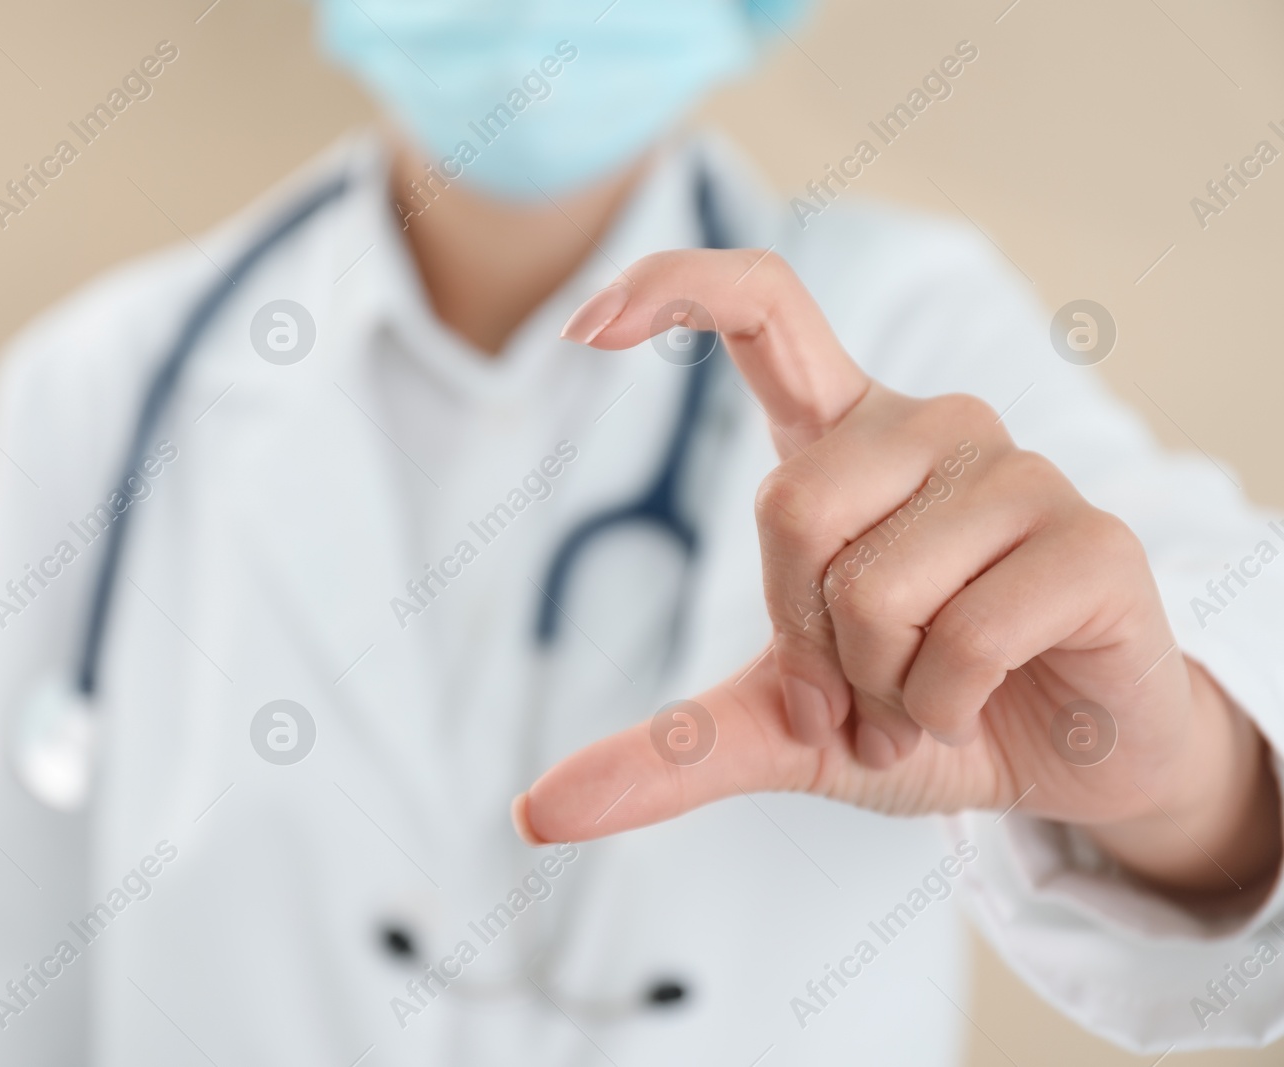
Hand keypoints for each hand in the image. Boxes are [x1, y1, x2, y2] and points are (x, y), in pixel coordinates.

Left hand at [515, 250, 1280, 900]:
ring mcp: (1018, 476)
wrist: (1064, 765)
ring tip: (928, 698)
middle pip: (789, 507)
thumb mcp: (781, 729)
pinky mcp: (1093, 541)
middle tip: (858, 691)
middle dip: (806, 641)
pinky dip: (945, 708)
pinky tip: (982, 703)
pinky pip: (964, 638)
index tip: (584, 328)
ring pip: (875, 586)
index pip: (763, 308)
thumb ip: (669, 750)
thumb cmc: (922, 708)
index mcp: (844, 440)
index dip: (676, 288)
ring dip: (882, 690)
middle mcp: (930, 430)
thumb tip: (537, 813)